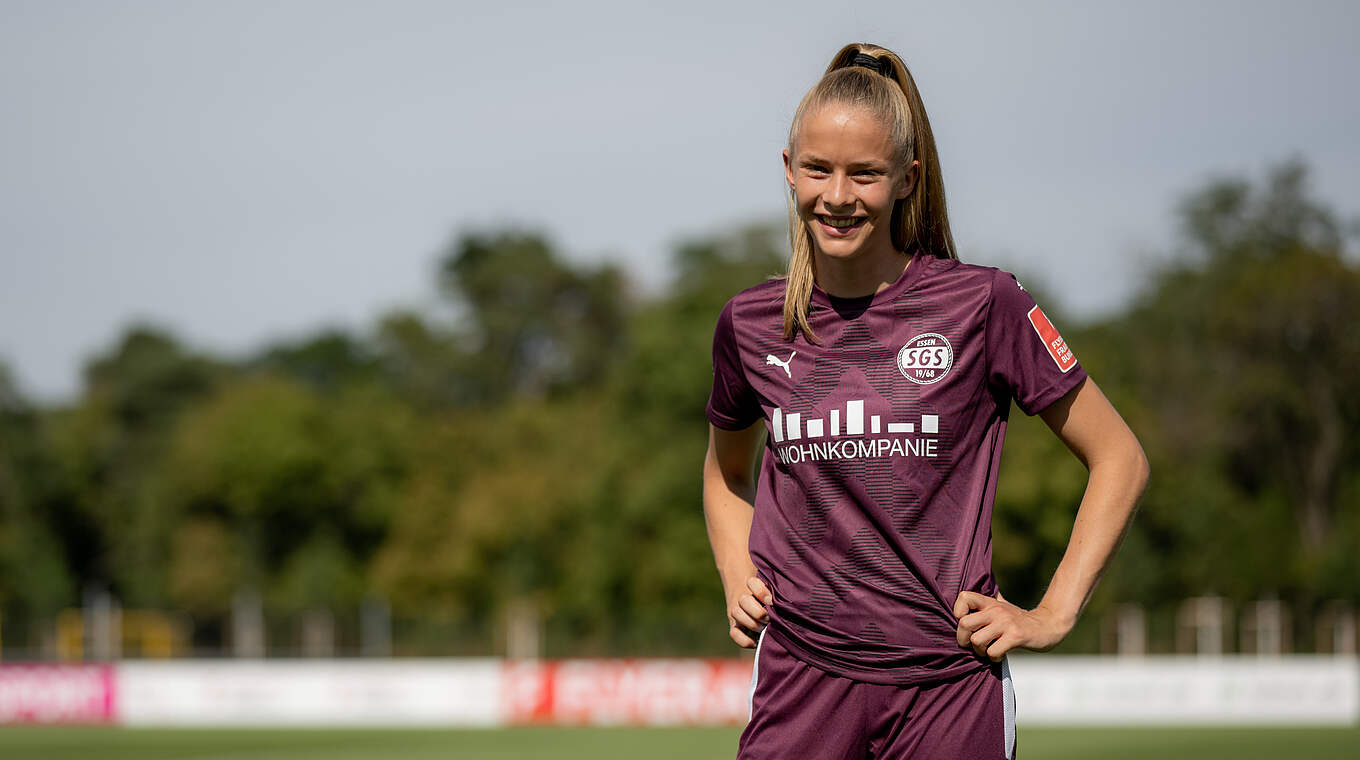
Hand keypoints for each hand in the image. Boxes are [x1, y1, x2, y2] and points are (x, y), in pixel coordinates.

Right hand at [727, 576, 772, 648]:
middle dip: (758, 612)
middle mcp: (743, 598)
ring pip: (737, 613)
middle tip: (769, 618)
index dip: (761, 592)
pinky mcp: (735, 627)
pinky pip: (734, 633)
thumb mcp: (773, 593)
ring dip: (752, 623)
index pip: (752, 582)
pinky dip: (744, 640)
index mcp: (752, 586)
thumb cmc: (770, 599)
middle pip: (743, 600)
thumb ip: (779, 597)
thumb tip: (786, 607)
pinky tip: (756, 642)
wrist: (754, 603)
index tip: (771, 601)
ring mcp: (737, 612)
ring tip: (764, 629)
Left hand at [953, 591, 1069, 661]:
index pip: (964, 597)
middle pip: (964, 623)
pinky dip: (993, 658)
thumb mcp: (1002, 608)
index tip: (966, 624)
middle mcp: (996, 610)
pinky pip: (993, 651)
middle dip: (963, 639)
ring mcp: (1006, 623)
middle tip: (971, 646)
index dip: (958, 611)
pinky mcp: (1015, 636)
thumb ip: (985, 607)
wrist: (1048, 626)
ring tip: (988, 652)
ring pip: (976, 640)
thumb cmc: (1020, 621)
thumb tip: (962, 610)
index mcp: (990, 603)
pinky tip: (1000, 656)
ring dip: (979, 652)